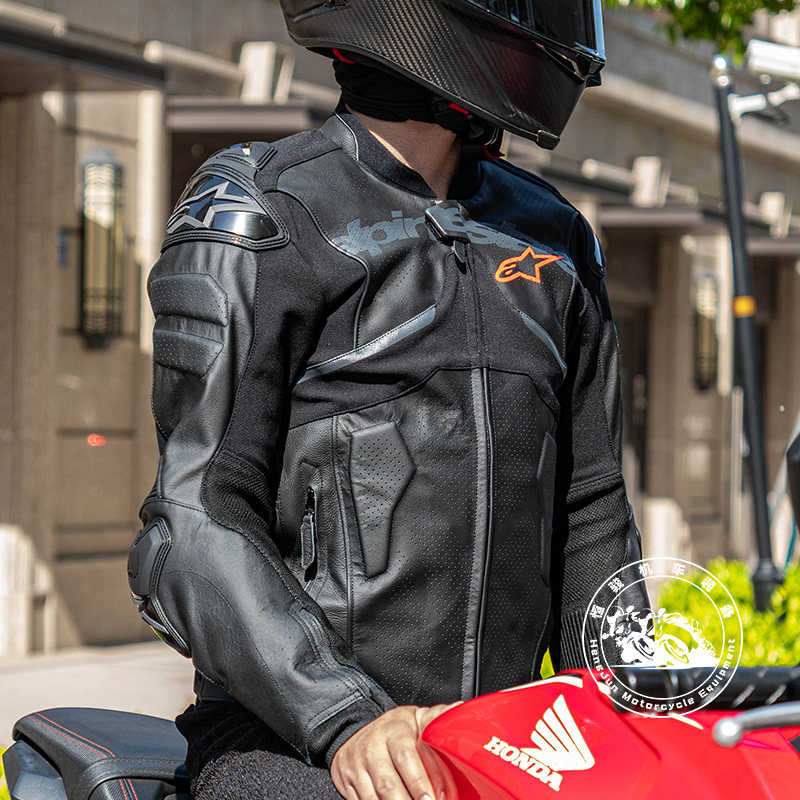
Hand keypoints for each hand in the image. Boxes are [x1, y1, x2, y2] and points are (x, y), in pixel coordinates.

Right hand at [330, 703, 457, 799]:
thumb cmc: (395, 728)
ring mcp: (356, 766)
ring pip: (373, 798)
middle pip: (388, 785)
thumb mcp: (415, 718)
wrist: (355, 728)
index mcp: (393, 731)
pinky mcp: (347, 782)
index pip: (405, 757)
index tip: (432, 799)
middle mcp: (372, 747)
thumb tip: (462, 710)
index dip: (419, 782)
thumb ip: (438, 717)